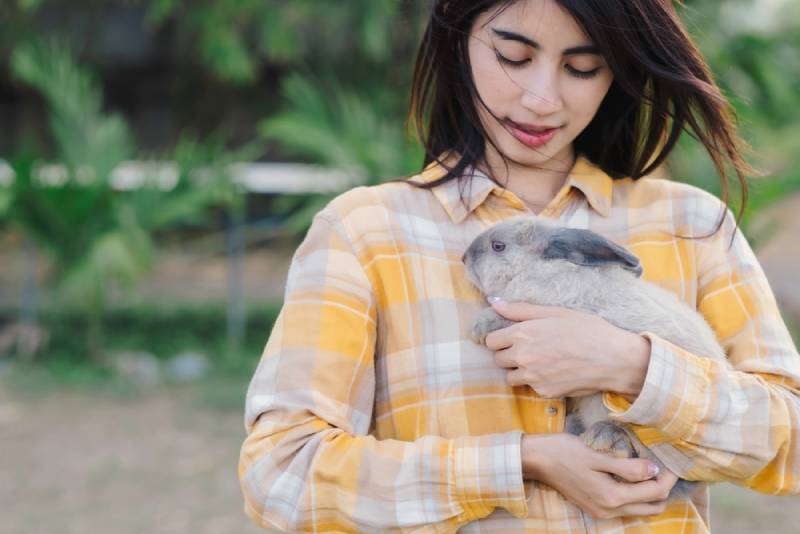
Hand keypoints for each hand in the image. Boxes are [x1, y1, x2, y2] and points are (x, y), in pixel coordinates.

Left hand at [486, 300, 650, 397]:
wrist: (614, 359)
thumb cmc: (588, 330)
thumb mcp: (555, 312)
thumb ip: (521, 309)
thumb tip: (494, 302)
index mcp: (522, 334)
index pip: (491, 341)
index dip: (500, 339)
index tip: (512, 338)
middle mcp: (523, 357)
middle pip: (498, 360)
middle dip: (509, 355)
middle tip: (529, 349)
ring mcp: (532, 377)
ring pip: (510, 377)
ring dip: (519, 371)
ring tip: (540, 362)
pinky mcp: (544, 392)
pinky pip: (530, 388)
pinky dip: (537, 382)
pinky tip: (554, 372)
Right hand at [522, 433, 677, 518]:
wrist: (536, 460)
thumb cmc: (564, 452)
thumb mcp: (596, 455)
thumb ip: (627, 467)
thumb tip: (654, 470)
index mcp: (611, 497)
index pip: (654, 492)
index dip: (668, 476)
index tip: (672, 459)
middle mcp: (609, 510)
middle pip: (653, 506)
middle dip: (663, 487)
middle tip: (665, 464)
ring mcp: (602, 511)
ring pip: (641, 508)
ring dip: (652, 492)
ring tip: (652, 469)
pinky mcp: (596, 507)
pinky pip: (627, 506)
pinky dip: (637, 494)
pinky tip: (634, 476)